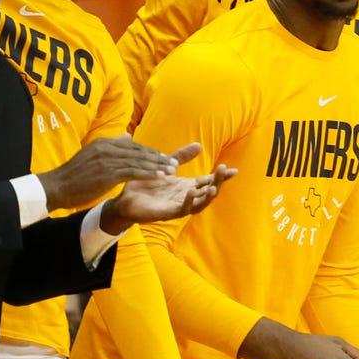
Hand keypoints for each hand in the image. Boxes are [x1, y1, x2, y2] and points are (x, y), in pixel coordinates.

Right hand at [40, 134, 180, 211]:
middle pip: (138, 151)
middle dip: (158, 158)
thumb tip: (127, 137)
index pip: (132, 146)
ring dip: (157, 166)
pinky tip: (160, 177)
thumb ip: (111, 146)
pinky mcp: (107, 173)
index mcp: (103, 143)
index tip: (163, 158)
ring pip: (138, 161)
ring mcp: (107, 160)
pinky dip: (148, 173)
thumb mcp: (92, 155)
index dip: (149, 152)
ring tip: (171, 170)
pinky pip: (133, 172)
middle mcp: (106, 148)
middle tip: (174, 163)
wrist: (56, 187)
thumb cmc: (74, 176)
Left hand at [101, 146, 236, 229]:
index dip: (221, 176)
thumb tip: (199, 144)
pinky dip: (189, 201)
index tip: (234, 169)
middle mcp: (186, 197)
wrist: (124, 201)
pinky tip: (192, 191)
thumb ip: (181, 157)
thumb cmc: (145, 185)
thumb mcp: (165, 167)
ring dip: (208, 196)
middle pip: (208, 191)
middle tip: (225, 170)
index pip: (208, 181)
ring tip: (214, 187)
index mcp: (186, 186)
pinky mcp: (168, 213)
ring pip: (200, 203)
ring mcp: (178, 206)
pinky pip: (182, 209)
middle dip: (218, 182)